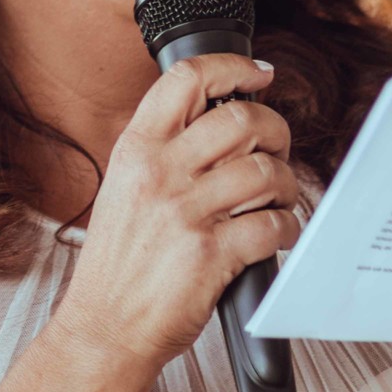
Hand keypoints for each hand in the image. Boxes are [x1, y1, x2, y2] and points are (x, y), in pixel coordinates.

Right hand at [50, 54, 300, 375]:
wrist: (104, 325)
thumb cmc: (118, 261)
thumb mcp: (124, 187)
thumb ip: (163, 152)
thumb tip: (221, 122)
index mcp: (135, 149)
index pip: (185, 80)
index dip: (231, 67)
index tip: (257, 73)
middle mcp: (158, 173)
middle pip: (240, 119)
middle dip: (275, 129)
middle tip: (277, 146)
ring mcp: (184, 213)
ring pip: (265, 170)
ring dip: (285, 183)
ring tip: (278, 197)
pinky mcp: (211, 254)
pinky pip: (273, 226)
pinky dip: (287, 228)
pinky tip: (275, 233)